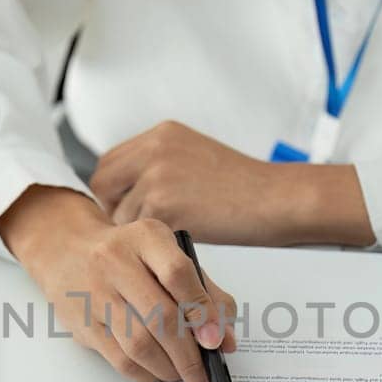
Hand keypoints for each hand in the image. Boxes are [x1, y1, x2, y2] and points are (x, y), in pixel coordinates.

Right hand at [0, 187, 237, 381]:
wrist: (66, 250)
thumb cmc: (128, 256)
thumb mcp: (166, 255)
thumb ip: (204, 292)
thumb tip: (225, 338)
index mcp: (146, 237)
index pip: (178, 274)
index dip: (202, 311)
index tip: (217, 340)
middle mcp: (116, 261)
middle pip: (160, 317)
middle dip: (189, 355)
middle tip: (205, 377)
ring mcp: (95, 294)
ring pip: (139, 344)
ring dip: (168, 368)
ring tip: (183, 375)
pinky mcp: (83, 323)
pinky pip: (119, 359)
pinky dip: (145, 374)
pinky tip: (158, 373)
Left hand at [89, 120, 374, 246]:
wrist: (277, 199)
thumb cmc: (246, 188)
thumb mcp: (196, 157)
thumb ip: (160, 166)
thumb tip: (130, 192)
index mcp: (161, 134)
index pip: (110, 162)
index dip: (114, 190)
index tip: (125, 209)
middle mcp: (154, 148)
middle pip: (103, 184)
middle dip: (114, 210)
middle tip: (136, 232)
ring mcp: (156, 175)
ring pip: (120, 214)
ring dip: (137, 233)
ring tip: (164, 242)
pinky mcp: (164, 204)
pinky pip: (140, 234)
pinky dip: (153, 246)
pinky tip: (174, 247)